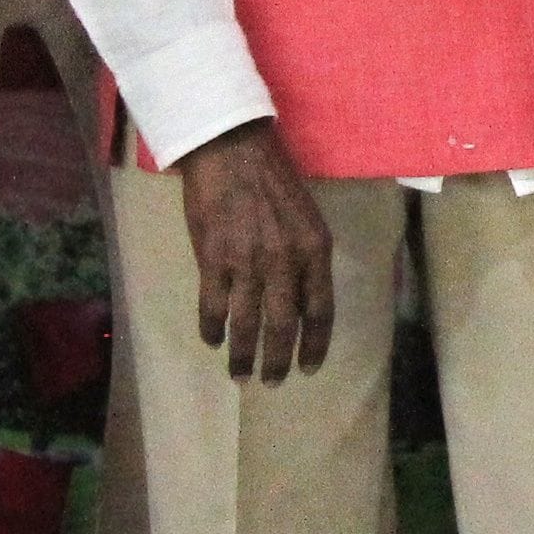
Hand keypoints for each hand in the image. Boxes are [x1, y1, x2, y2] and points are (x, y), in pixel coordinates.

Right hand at [176, 118, 334, 383]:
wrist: (232, 150)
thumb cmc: (273, 180)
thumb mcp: (305, 217)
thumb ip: (305, 258)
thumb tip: (301, 302)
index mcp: (315, 248)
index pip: (321, 309)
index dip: (315, 344)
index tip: (309, 368)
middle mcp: (285, 260)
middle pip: (284, 326)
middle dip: (278, 360)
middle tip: (271, 382)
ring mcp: (247, 262)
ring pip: (247, 324)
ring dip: (243, 356)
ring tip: (240, 375)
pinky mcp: (212, 260)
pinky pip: (213, 308)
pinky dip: (212, 329)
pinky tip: (212, 340)